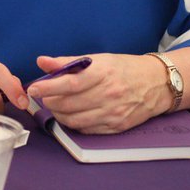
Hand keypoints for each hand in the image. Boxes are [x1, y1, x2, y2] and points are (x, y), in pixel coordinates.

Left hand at [26, 54, 168, 133]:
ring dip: (59, 114)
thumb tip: (42, 61)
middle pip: (69, 103)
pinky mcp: (116, 127)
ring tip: (55, 105)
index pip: (69, 83)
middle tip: (43, 96)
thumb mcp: (98, 59)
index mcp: (103, 73)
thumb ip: (68, 62)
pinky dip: (74, 124)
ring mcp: (113, 113)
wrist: (156, 84)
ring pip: (75, 120)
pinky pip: (87, 130)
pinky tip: (71, 114)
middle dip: (50, 101)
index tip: (33, 88)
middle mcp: (108, 94)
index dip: (48, 87)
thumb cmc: (123, 68)